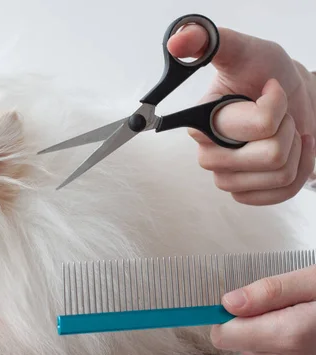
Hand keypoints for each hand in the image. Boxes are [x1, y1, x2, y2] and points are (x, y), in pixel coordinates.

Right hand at [167, 25, 315, 204]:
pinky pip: (279, 194)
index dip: (274, 107)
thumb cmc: (265, 74)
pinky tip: (288, 155)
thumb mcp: (243, 50)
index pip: (257, 126)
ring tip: (282, 132)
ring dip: (294, 151)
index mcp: (202, 123)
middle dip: (287, 130)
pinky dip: (297, 172)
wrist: (288, 98)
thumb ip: (209, 41)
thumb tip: (177, 41)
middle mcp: (209, 153)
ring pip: (280, 175)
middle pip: (271, 157)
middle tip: (277, 115)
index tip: (270, 89)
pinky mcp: (242, 192)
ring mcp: (225, 176)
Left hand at [211, 266, 315, 354]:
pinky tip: (298, 325)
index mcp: (289, 335)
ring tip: (294, 311)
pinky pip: (269, 354)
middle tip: (279, 301)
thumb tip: (228, 303)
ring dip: (263, 328)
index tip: (233, 300)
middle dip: (248, 319)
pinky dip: (275, 338)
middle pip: (237, 341)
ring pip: (252, 347)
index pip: (224, 335)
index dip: (224, 315)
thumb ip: (267, 292)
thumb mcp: (309, 280)